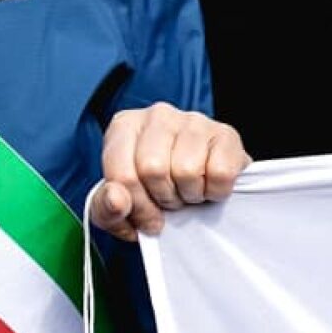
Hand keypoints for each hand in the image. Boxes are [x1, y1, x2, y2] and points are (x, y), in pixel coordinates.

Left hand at [93, 103, 248, 238]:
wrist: (199, 187)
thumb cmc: (154, 191)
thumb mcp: (120, 206)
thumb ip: (105, 208)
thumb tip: (116, 200)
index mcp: (125, 126)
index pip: (121, 174)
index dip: (135, 206)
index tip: (147, 218)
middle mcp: (158, 115)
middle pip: (153, 170)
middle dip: (163, 197)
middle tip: (170, 199)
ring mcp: (194, 120)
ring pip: (187, 171)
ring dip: (189, 194)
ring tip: (187, 189)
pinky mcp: (226, 133)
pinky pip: (219, 174)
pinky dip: (214, 191)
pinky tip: (208, 183)